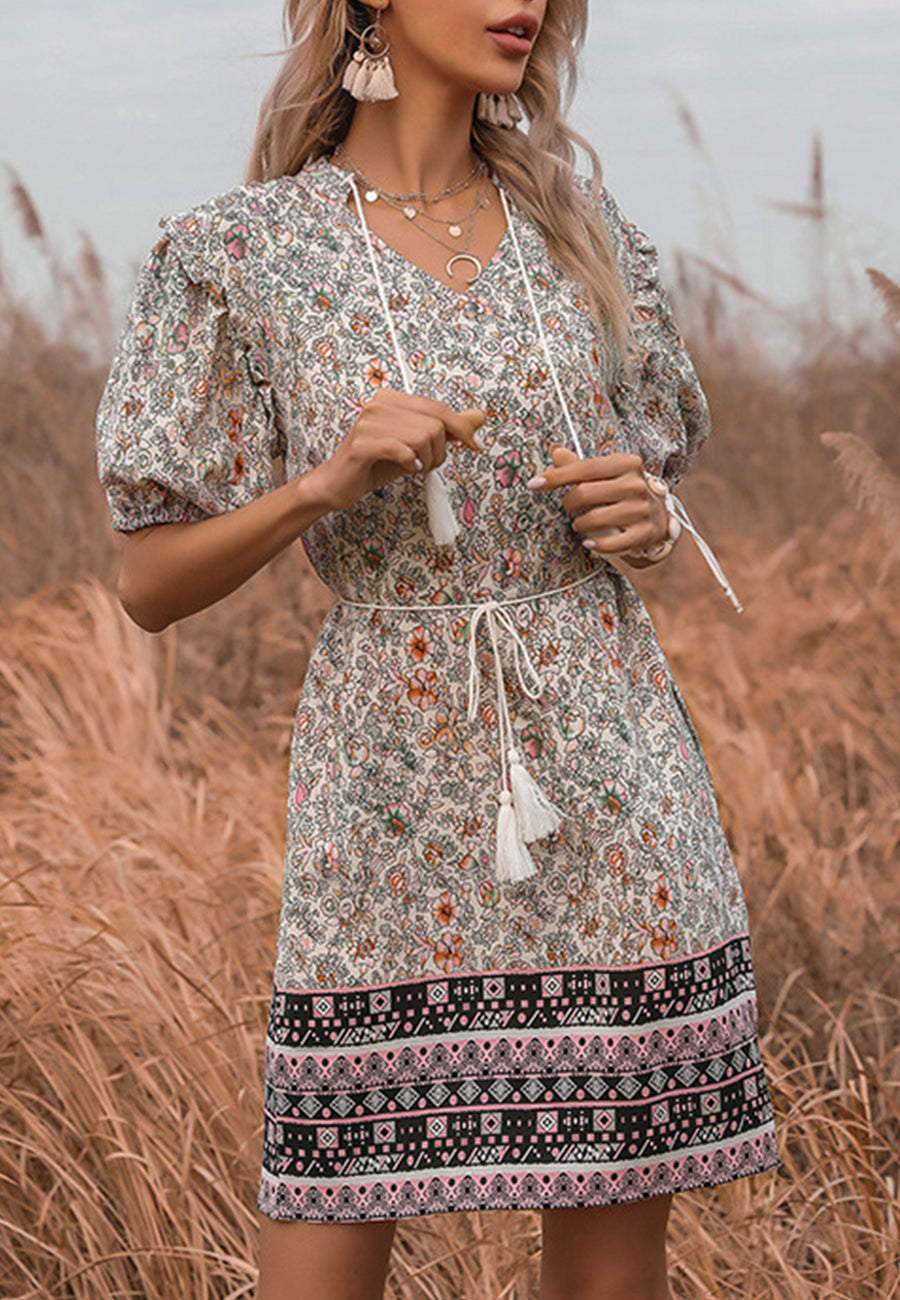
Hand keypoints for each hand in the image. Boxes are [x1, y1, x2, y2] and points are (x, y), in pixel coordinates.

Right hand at [314, 388, 486, 512]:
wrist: (338, 484)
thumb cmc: (376, 463)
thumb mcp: (417, 444)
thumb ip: (448, 428)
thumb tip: (479, 416)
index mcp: (393, 398)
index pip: (439, 408)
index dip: (462, 428)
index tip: (476, 445)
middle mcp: (379, 404)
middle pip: (435, 424)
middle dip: (440, 451)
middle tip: (427, 464)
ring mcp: (368, 422)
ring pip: (423, 438)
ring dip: (425, 461)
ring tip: (412, 467)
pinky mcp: (362, 444)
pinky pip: (403, 451)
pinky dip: (410, 463)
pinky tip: (405, 468)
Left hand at [526, 446, 668, 559]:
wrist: (658, 516)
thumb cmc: (622, 492)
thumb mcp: (605, 474)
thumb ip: (579, 466)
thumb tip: (556, 452)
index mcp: (626, 463)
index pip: (583, 468)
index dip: (556, 477)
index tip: (534, 484)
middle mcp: (636, 484)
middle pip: (584, 494)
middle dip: (569, 503)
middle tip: (570, 507)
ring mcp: (642, 510)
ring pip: (594, 520)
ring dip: (579, 524)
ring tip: (581, 523)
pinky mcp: (644, 533)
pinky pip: (610, 544)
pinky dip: (594, 544)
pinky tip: (589, 541)